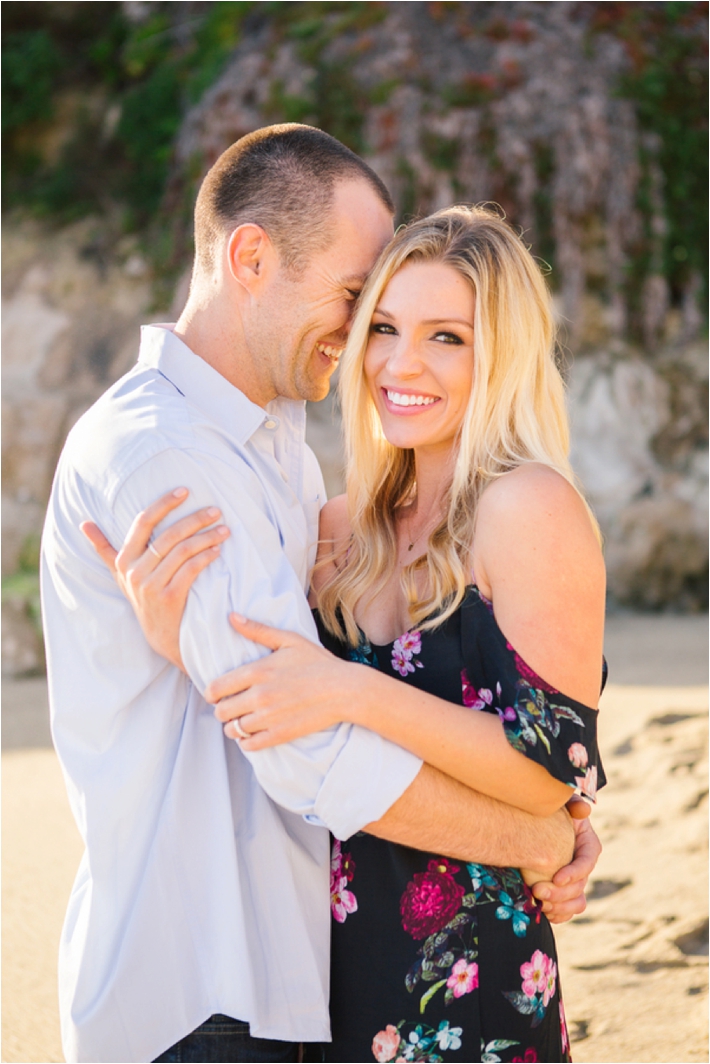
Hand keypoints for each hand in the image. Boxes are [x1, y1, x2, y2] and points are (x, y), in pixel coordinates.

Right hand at [80, 488, 228, 669]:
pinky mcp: (169, 598)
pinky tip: (218, 550)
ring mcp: (151, 586)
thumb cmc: (142, 598)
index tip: (184, 490)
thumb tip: (83, 524)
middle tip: (216, 510)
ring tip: (224, 529)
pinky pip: (190, 570)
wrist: (160, 636)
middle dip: (195, 519)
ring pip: (182, 551)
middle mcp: (135, 571)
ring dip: (206, 538)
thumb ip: (104, 549)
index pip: (143, 522)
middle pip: (168, 535)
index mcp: (124, 560)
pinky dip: (206, 557)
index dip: (164, 504)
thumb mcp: (119, 574)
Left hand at [207, 614, 357, 746]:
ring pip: (233, 730)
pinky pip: (250, 745)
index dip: (212, 692)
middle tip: (232, 706)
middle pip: (221, 712)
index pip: (215, 689)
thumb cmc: (318, 662)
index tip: (218, 693)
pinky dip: (247, 741)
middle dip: (223, 710)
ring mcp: (269, 718)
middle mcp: (259, 696)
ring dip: (234, 726)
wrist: (345, 690)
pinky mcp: (280, 735)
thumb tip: (231, 616)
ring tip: (243, 720)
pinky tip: (254, 733)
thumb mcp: (289, 640)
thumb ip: (257, 629)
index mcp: (257, 672)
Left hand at [530, 810, 600, 923]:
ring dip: (560, 907)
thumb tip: (584, 810)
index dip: (575, 872)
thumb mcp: (561, 803)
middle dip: (560, 893)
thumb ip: (572, 804)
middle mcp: (583, 865)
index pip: (588, 861)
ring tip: (539, 904)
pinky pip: (567, 911)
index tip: (556, 878)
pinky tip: (543, 913)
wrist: (532, 824)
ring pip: (577, 902)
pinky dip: (558, 916)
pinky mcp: (563, 892)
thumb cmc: (549, 810)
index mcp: (588, 844)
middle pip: (580, 886)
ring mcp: (574, 880)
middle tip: (537, 891)